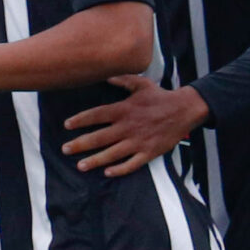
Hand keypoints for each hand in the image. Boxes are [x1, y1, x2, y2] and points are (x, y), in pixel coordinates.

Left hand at [62, 74, 208, 175]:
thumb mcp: (141, 83)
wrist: (184, 110)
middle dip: (80, 144)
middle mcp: (128, 126)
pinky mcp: (149, 152)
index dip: (80, 120)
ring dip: (95, 160)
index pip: (97, 115)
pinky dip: (119, 170)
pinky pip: (131, 164)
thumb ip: (122, 80)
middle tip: (65, 150)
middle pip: (99, 137)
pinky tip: (107, 173)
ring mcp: (138, 141)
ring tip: (80, 166)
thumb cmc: (161, 96)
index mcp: (124, 109)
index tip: (66, 125)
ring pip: (112, 154)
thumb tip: (106, 76)